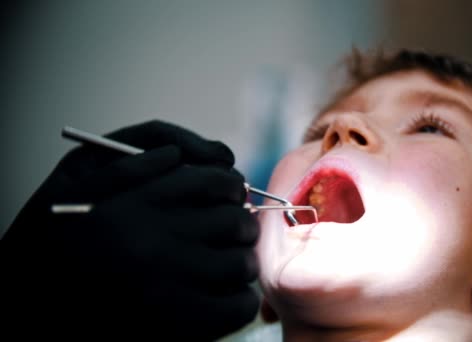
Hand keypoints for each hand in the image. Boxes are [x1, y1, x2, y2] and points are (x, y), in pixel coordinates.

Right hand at [0, 120, 259, 338]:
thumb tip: (187, 155)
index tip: (228, 196)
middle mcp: (156, 239)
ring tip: (230, 262)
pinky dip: (241, 301)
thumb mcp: (79, 174)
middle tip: (234, 230)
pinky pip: (234, 309)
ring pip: (240, 263)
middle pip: (235, 222)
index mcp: (138, 199)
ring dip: (243, 260)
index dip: (230, 187)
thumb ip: (136, 156)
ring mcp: (166, 284)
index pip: (217, 181)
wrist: (29, 296)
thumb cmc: (52, 232)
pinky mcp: (173, 326)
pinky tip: (228, 296)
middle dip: (242, 223)